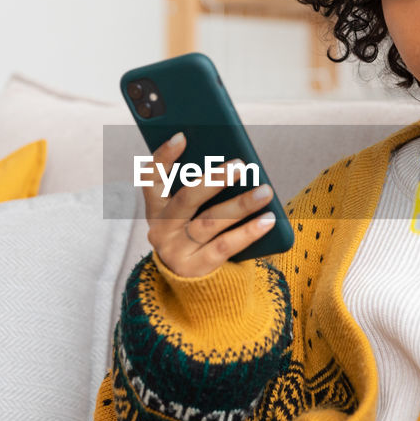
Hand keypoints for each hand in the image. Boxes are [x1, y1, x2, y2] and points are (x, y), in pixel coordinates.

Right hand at [140, 133, 276, 277]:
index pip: (151, 177)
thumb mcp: (190, 213)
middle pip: (186, 199)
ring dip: (240, 205)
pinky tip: (268, 219)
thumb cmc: (197, 233)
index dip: (164, 156)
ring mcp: (176, 250)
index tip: (182, 136)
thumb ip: (202, 189)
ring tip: (265, 191)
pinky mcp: (195, 269)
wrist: (194, 285)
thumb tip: (234, 165)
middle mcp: (161, 228)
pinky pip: (225, 246)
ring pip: (210, 222)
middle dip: (214, 179)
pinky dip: (248, 232)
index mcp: (156, 206)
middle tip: (241, 165)